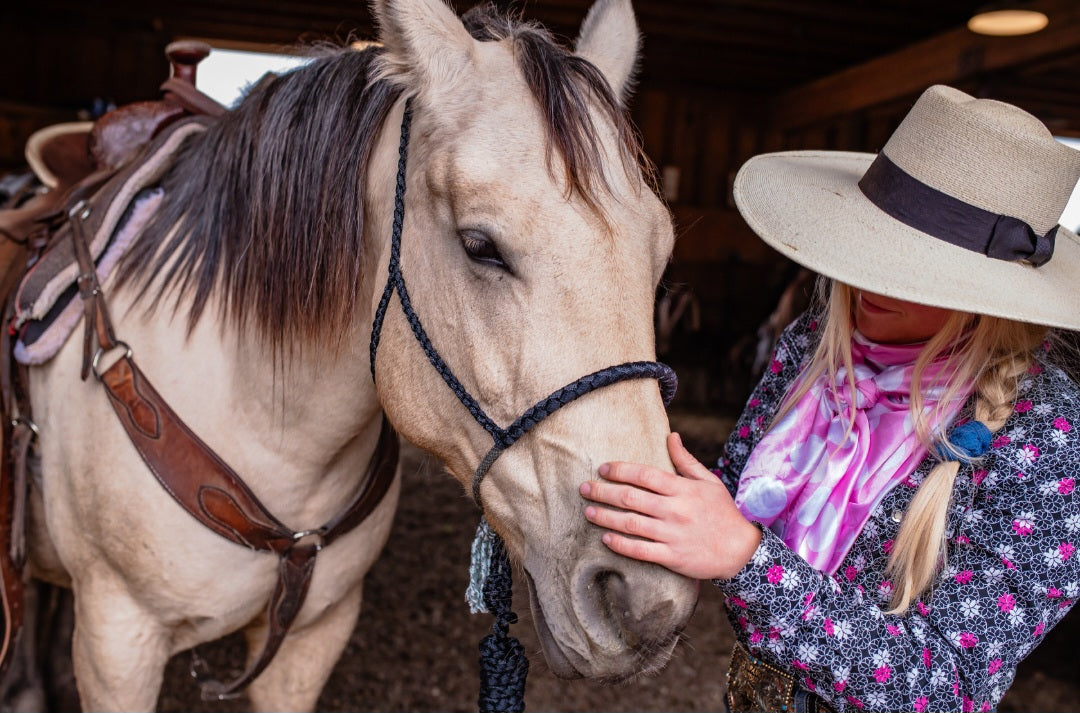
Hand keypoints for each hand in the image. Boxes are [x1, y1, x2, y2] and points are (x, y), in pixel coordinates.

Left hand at [579, 432, 760, 579]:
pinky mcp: (672, 557)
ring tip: (588, 512)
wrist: (741, 551)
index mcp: (682, 489)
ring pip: (630, 524)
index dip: (620, 470)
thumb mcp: (709, 482)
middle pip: (630, 498)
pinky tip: (605, 537)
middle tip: (584, 489)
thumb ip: (686, 460)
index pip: (644, 475)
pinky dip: (620, 544)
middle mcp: (674, 510)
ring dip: (605, 516)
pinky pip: (640, 550)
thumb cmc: (723, 513)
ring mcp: (672, 534)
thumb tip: (671, 436)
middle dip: (602, 492)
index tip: (603, 469)